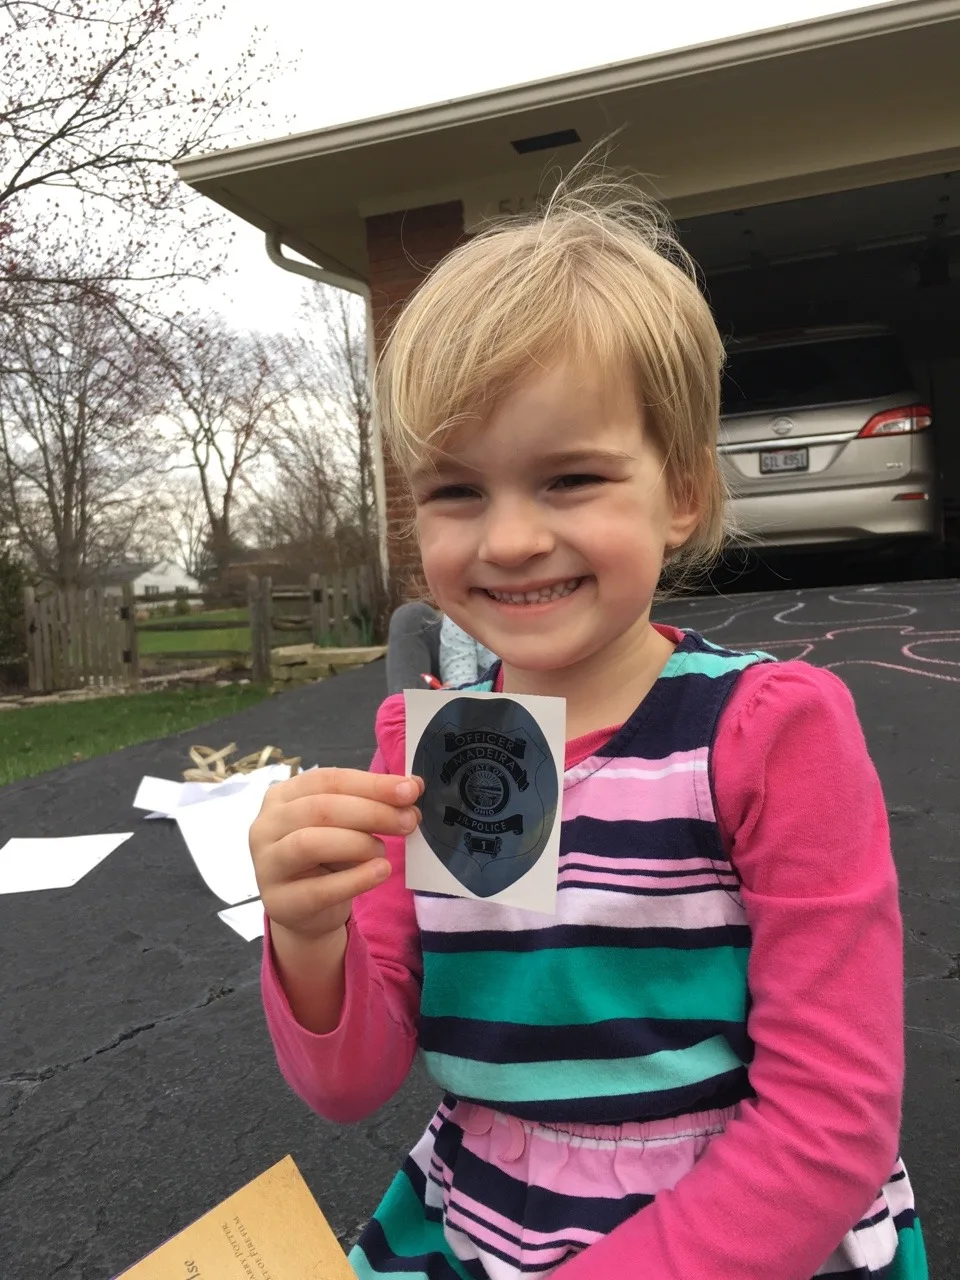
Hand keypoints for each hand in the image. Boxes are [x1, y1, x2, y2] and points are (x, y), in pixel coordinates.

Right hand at [250, 768, 421, 941]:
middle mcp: (266, 825)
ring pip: (311, 843)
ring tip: (384, 850)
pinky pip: (320, 889)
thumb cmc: (327, 857)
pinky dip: (356, 879)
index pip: (327, 780)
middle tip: (409, 820)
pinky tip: (380, 872)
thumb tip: (411, 787)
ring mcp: (267, 864)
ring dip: (359, 843)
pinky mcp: (279, 902)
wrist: (306, 910)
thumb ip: (372, 804)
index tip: (410, 789)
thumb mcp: (346, 825)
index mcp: (282, 796)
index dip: (371, 783)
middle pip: (321, 809)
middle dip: (372, 812)